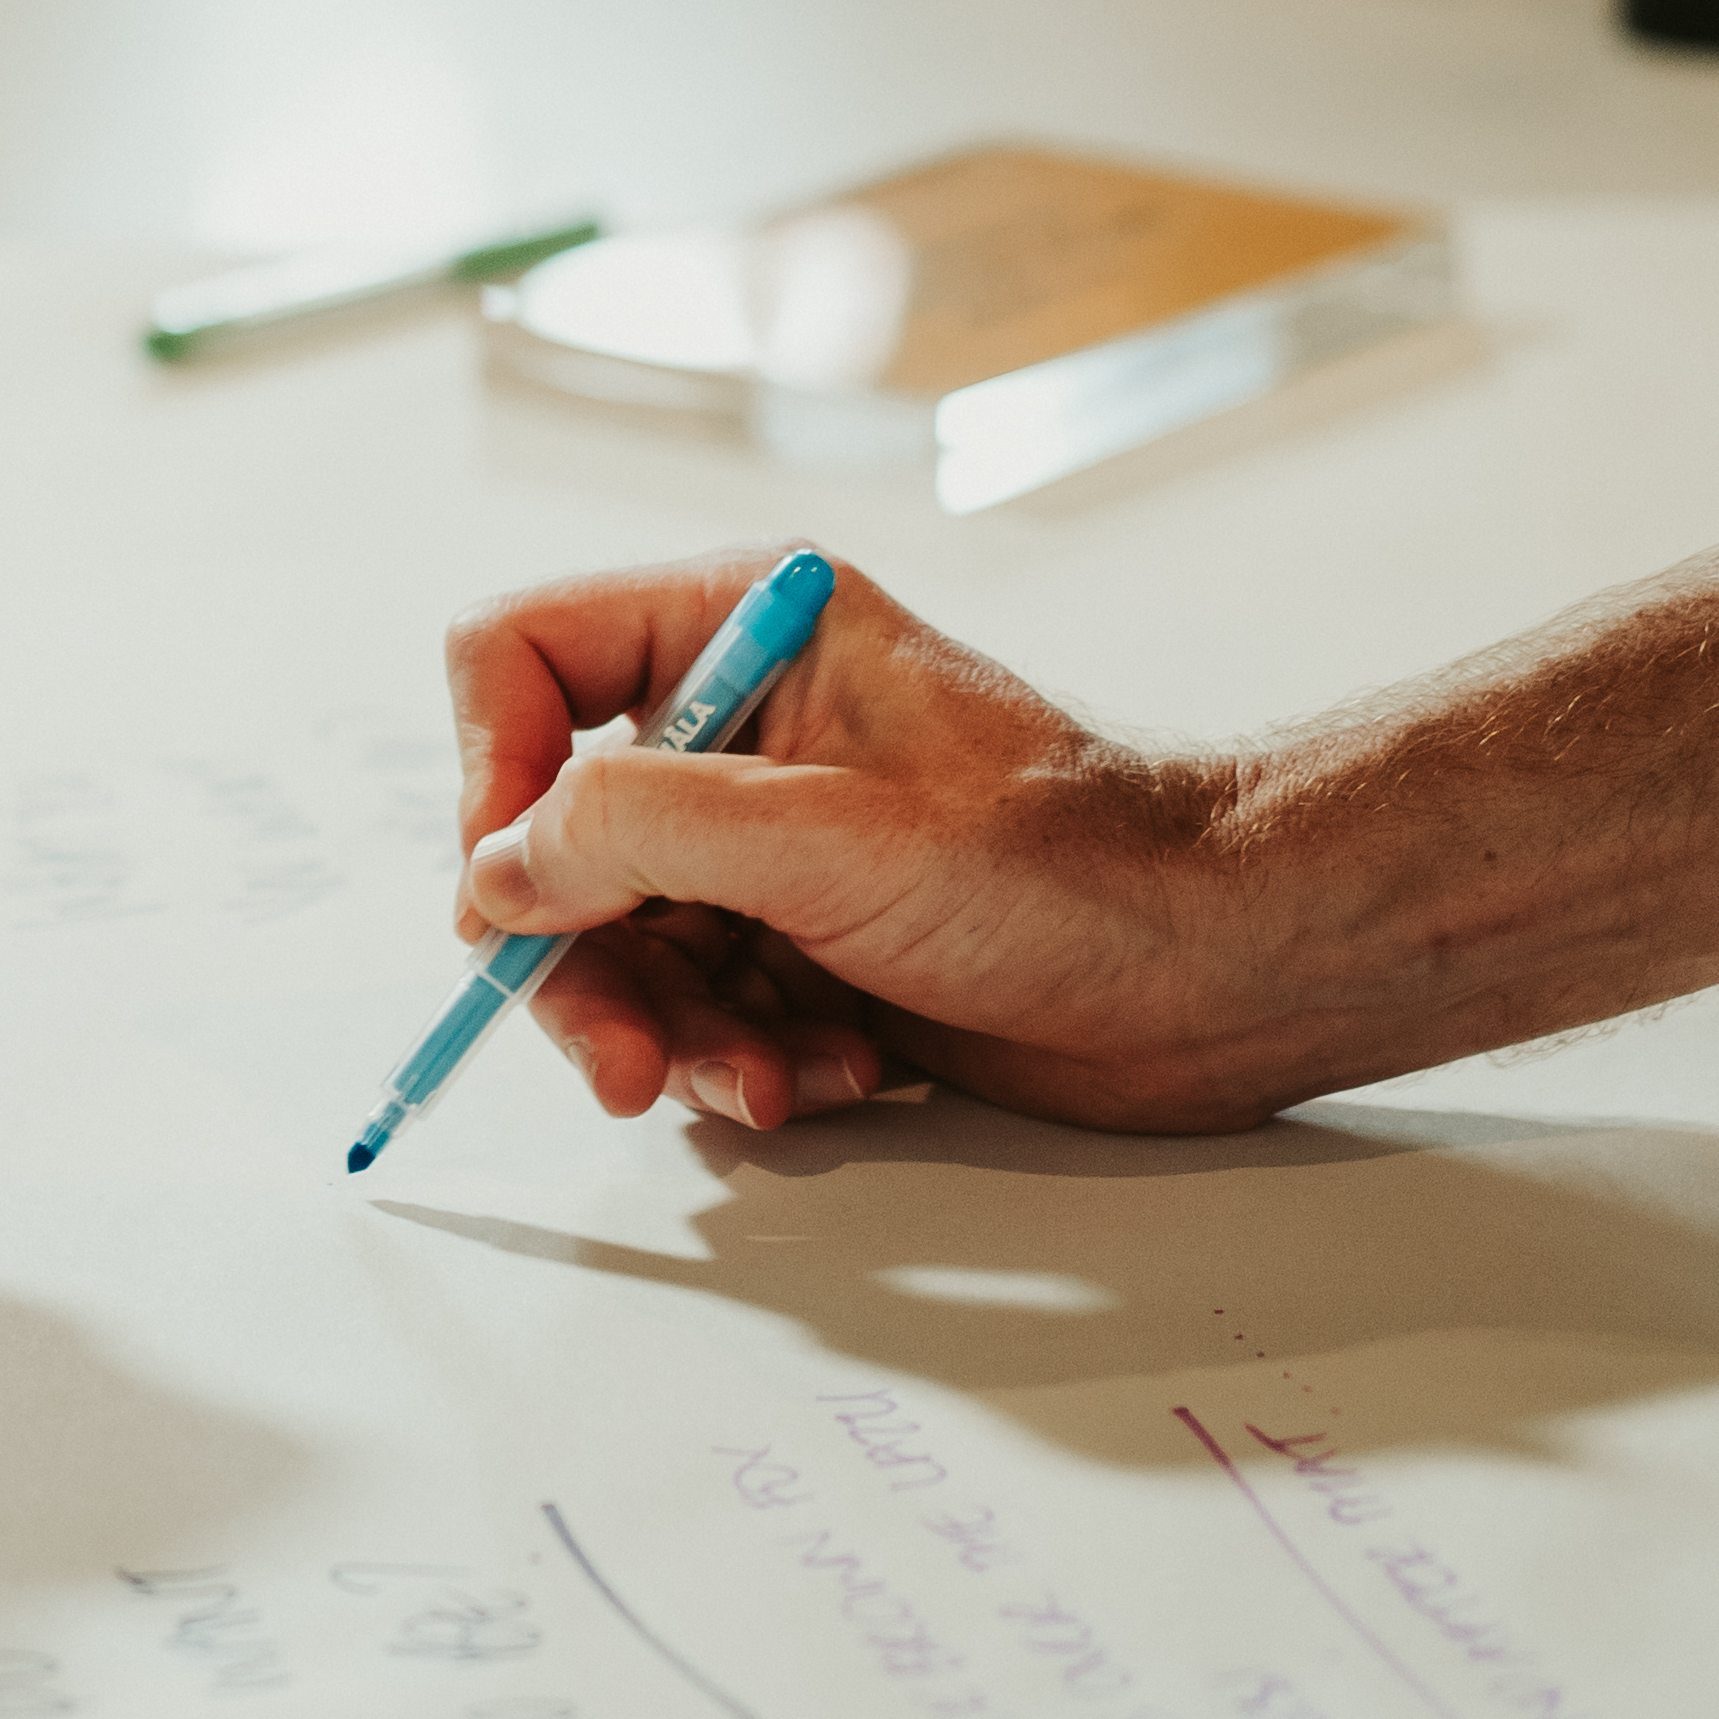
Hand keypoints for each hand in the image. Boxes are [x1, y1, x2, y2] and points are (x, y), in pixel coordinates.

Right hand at [447, 550, 1346, 1137]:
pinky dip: (748, 1065)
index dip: (494, 775)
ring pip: (623, 949)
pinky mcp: (812, 949)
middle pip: (556, 841)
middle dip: (582, 965)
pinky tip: (835, 1078)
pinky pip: (704, 1016)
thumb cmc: (1071, 862)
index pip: (526, 656)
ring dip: (673, 1039)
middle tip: (622, 1064)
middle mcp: (744, 732)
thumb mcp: (832, 836)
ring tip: (764, 1085)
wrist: (1224, 967)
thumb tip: (497, 872)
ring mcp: (776, 847)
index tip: (519, 892)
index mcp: (746, 633)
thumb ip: (637, 833)